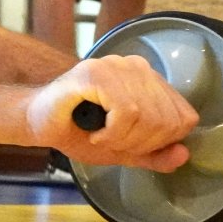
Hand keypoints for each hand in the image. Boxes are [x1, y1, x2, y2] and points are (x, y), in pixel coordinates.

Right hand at [26, 56, 196, 171]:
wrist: (38, 124)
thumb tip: (185, 155)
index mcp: (149, 80)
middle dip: (140, 144)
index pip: (185, 118)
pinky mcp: (96, 73)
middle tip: (112, 144)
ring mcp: (116, 66)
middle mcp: (137, 66)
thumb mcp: (124, 150)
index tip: (130, 145)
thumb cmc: (78, 132)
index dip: (161, 142)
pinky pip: (125, 112)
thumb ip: (155, 154)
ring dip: (123, 140)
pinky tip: (95, 134)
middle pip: (168, 121)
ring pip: (148, 117)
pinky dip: (111, 134)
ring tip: (101, 138)